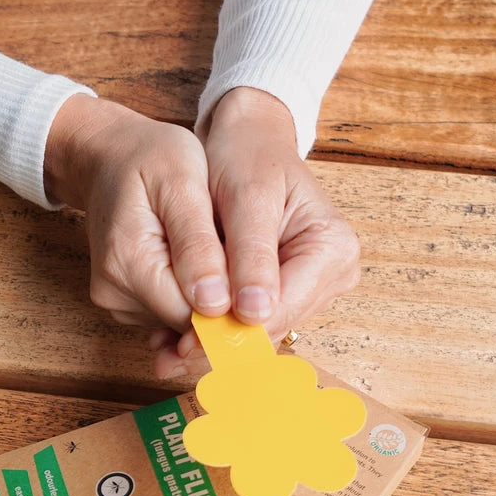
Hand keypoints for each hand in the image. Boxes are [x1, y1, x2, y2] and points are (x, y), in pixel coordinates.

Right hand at [44, 95, 224, 365]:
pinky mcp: (124, 303)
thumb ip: (198, 245)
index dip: (237, 306)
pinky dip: (194, 294)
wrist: (109, 156)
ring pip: (183, 321)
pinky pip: (171, 312)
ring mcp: (116, 301)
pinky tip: (202, 262)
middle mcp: (114, 291)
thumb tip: (214, 304)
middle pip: (189, 323)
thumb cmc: (150, 158)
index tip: (265, 287)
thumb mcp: (183, 182)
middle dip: (226, 301)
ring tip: (220, 252)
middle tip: (248, 261)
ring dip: (211, 298)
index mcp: (128, 261)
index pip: (197, 313)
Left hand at [156, 87, 359, 373]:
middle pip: (269, 327)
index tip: (185, 341)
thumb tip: (253, 313)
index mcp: (333, 249)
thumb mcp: (247, 198)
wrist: (245, 138)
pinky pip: (245, 319)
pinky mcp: (281, 290)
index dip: (233, 331)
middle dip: (218, 342)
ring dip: (210, 340)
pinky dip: (211, 327)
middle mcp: (330, 274)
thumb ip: (250, 256)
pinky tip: (171, 335)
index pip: (281, 309)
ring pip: (255, 330)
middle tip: (166, 356)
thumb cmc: (247, 157)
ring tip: (162, 350)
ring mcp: (308, 285)